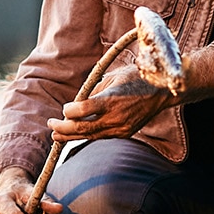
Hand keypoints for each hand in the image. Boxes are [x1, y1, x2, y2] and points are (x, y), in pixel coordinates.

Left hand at [49, 64, 177, 141]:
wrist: (162, 91)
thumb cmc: (136, 78)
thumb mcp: (113, 77)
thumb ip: (94, 90)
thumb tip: (77, 102)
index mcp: (111, 99)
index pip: (82, 110)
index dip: (69, 111)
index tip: (64, 109)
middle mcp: (115, 116)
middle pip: (82, 128)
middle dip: (63, 128)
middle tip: (51, 124)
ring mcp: (121, 128)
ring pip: (90, 136)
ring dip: (70, 136)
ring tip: (56, 135)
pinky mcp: (124, 133)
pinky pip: (101, 136)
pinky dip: (86, 135)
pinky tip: (75, 134)